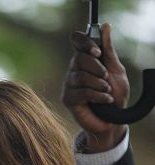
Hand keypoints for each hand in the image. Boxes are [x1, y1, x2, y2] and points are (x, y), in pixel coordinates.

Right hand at [61, 22, 128, 149]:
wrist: (112, 119)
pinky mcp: (68, 99)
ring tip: (107, 91)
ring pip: (80, 76)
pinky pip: (80, 92)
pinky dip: (97, 95)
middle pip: (78, 58)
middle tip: (106, 76)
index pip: (77, 41)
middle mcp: (74, 69)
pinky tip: (105, 99)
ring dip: (98, 84)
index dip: (84, 42)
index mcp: (85, 59)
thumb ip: (108, 50)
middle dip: (96, 67)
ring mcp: (69, 84)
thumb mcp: (115, 70)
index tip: (97, 51)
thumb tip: (105, 26)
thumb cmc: (114, 95)